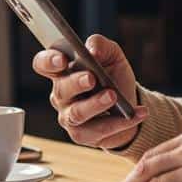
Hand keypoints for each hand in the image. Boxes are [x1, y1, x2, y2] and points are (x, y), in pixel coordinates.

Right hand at [32, 34, 148, 149]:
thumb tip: (92, 49)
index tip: (62, 59)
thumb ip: (101, 45)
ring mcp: (69, 116)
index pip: (43, 64)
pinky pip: (99, 130)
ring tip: (113, 96)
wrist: (129, 106)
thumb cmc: (113, 77)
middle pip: (61, 90)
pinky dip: (121, 122)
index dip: (48, 61)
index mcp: (62, 71)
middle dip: (76, 83)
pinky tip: (138, 113)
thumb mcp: (112, 56)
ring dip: (96, 104)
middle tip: (92, 78)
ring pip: (77, 113)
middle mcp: (61, 95)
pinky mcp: (82, 135)